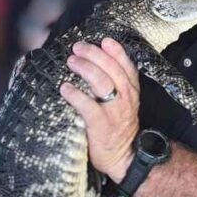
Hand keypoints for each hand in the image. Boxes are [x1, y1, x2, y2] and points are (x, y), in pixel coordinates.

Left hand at [59, 38, 140, 181]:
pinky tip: (65, 88)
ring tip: (71, 61)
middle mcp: (125, 98)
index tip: (104, 40)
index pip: (127, 66)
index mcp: (131, 92)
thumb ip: (115, 85)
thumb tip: (92, 64)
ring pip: (102, 82)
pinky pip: (88, 106)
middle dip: (93, 54)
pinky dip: (75, 95)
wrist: (125, 156)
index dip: (116, 51)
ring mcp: (114, 112)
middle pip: (111, 69)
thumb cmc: (118, 127)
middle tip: (77, 47)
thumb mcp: (124, 104)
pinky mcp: (101, 125)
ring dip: (85, 68)